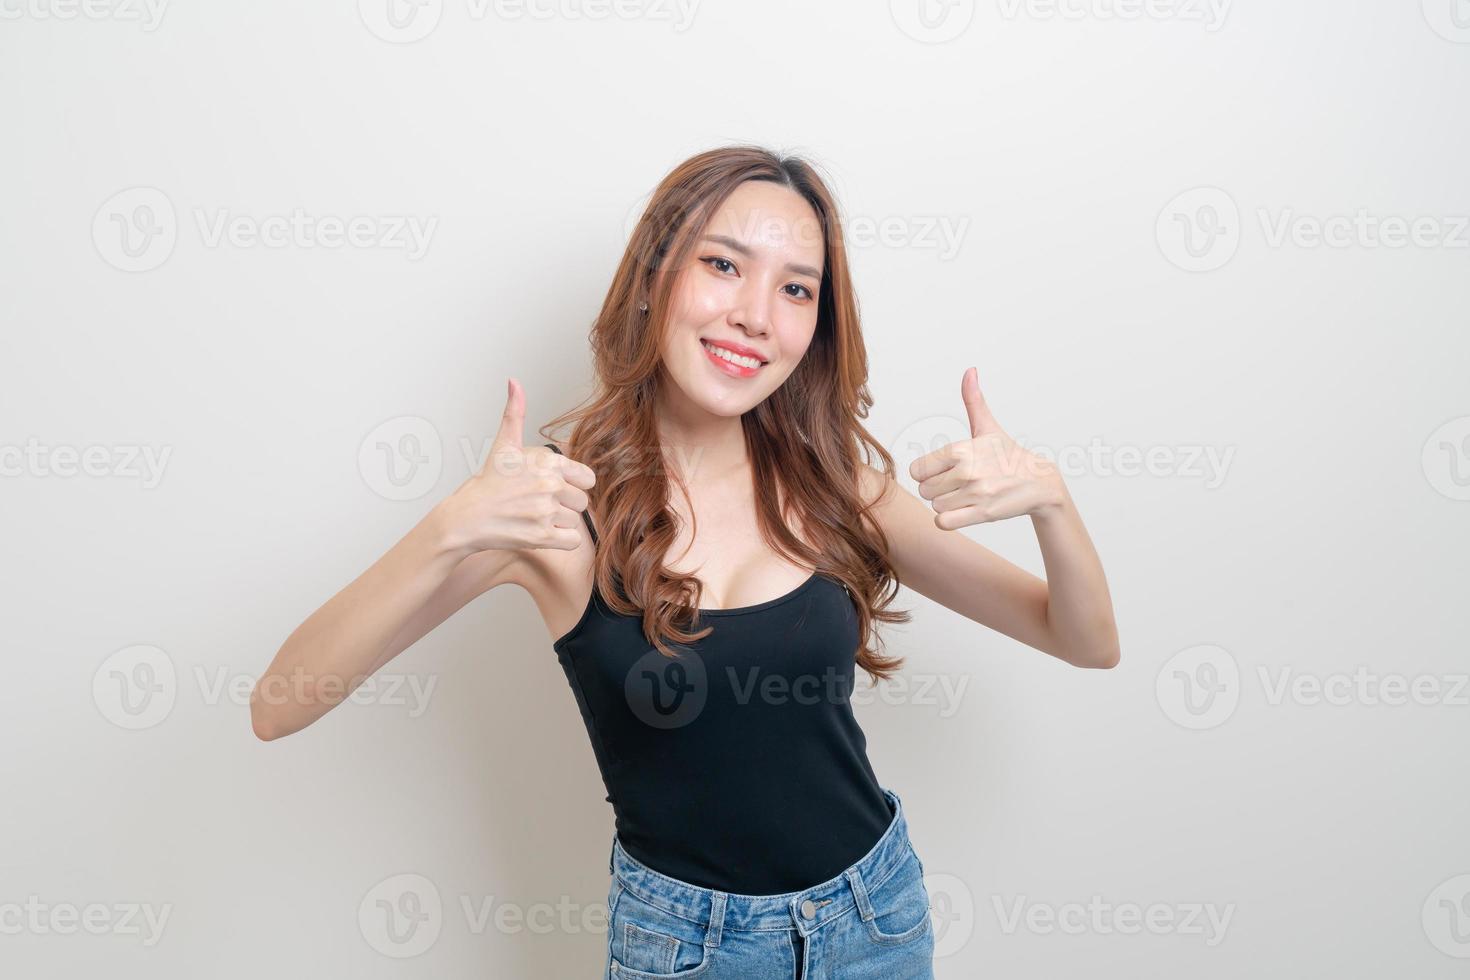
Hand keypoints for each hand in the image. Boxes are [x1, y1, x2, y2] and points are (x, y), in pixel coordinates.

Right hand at [440, 378, 596, 553]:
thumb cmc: (487, 484)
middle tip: (537, 504)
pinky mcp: (541, 536)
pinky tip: (541, 533)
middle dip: (564, 505)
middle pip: (582, 502)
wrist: (465, 518)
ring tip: (533, 517)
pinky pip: (572, 541)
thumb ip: (514, 413)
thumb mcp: (504, 446)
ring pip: (575, 521)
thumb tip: (514, 382)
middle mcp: (549, 485)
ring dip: (558, 523)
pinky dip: (560, 541)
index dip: (573, 484)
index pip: (588, 478)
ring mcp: (545, 511)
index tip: (553, 488)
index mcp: (547, 463)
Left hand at [909, 367, 1063, 528]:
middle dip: (937, 490)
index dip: (927, 473)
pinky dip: (949, 520)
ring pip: (935, 507)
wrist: (1039, 482)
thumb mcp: (988, 427)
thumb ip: (973, 400)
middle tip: (956, 486)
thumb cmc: (1008, 455)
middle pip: (924, 490)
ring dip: (946, 505)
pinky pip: (944, 523)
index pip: (917, 470)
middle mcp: (967, 470)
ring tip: (964, 497)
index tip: (943, 472)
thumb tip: (970, 371)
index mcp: (961, 449)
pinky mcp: (982, 513)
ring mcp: (975, 493)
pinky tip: (962, 511)